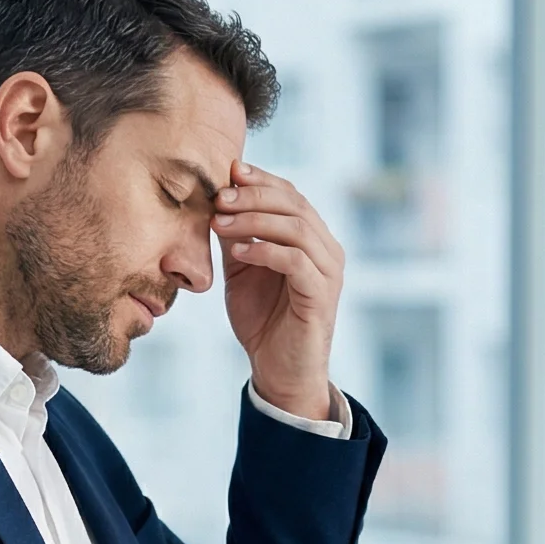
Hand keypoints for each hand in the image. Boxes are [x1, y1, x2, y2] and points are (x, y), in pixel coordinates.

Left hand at [213, 160, 344, 421]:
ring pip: (296, 228)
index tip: (229, 172)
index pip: (291, 195)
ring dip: (254, 221)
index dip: (261, 179)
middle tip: (219, 197)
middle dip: (253, 196)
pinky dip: (265, 251)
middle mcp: (327, 250)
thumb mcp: (242, 270)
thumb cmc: (262, 321)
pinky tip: (238, 252)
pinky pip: (296, 261)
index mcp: (312, 239)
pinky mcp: (320, 296)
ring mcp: (328, 273)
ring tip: (220, 223)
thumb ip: (236, 235)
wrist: (278, 371)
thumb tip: (217, 197)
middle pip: (295, 205)